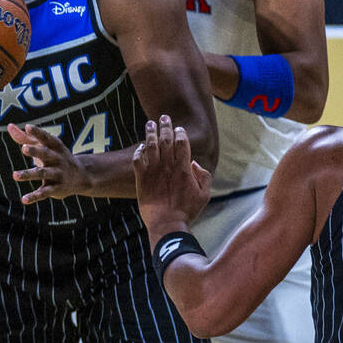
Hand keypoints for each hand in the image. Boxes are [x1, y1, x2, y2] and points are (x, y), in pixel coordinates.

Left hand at [9, 123, 91, 203]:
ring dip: (28, 174)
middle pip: (45, 154)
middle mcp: (57, 159)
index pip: (46, 138)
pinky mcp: (56, 189)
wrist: (81, 177)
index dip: (37, 132)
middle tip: (24, 148)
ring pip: (42, 173)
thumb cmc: (56, 157)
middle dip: (35, 151)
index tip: (28, 127)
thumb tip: (9, 126)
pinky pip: (44, 192)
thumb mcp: (44, 146)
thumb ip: (26, 137)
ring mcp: (57, 174)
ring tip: (15, 175)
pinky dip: (34, 196)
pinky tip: (24, 199)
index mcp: (55, 146)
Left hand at [132, 115, 211, 230]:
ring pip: (151, 146)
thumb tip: (195, 163)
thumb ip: (204, 176)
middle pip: (166, 139)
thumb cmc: (187, 211)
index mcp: (184, 168)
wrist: (167, 225)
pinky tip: (141, 147)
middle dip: (165, 126)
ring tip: (150, 123)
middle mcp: (168, 166)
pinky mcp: (141, 179)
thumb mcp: (204, 195)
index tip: (179, 128)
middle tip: (163, 117)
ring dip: (150, 133)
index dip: (180, 132)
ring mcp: (153, 171)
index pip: (182, 143)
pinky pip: (138, 160)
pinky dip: (139, 151)